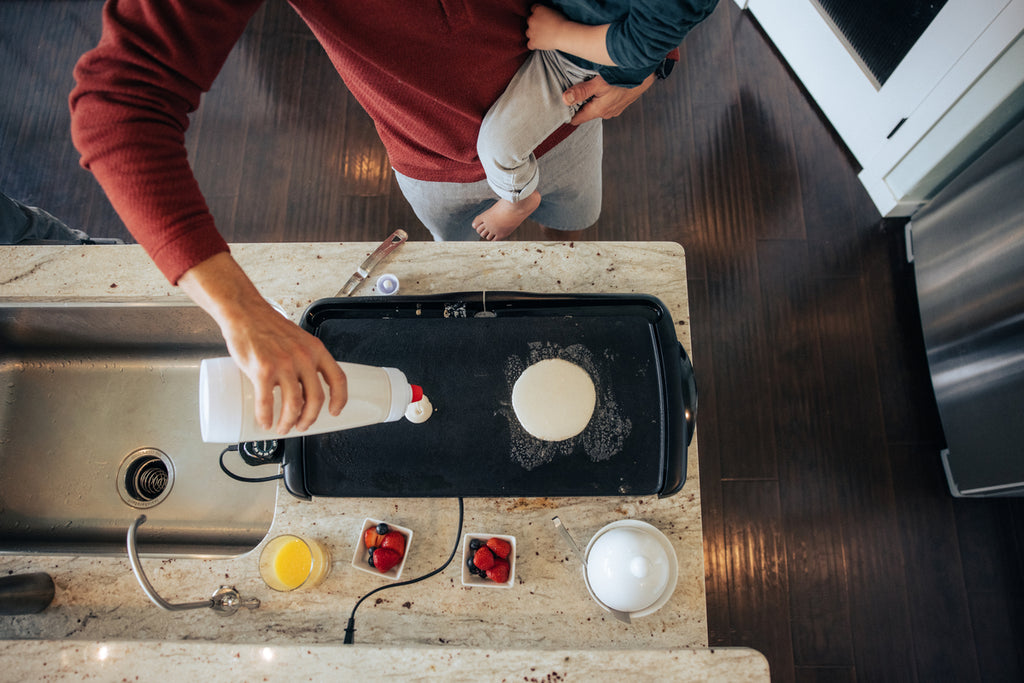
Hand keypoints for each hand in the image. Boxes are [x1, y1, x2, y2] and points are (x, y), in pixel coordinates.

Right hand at [178, 252, 346, 434]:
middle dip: (310, 418)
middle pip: (316, 398)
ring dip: (289, 422)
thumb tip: (304, 383)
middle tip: (302, 425)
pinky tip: (265, 422)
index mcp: (316, 350)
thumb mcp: (298, 339)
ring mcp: (283, 364)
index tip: (335, 412)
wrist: (244, 312)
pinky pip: (267, 402)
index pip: (338, 379)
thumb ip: (305, 358)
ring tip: (283, 428)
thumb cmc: (267, 326)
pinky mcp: (262, 370)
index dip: (339, 400)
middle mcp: (303, 358)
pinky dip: (266, 417)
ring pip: (294, 405)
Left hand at [526, 4, 569, 51]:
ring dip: (533, 34)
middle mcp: (532, 20)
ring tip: (542, 36)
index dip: (538, 14)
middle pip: (529, 21)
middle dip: (535, 24)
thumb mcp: (553, 12)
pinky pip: (529, 45)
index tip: (542, 17)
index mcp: (538, 10)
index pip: (533, 9)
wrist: (563, 34)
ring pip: (528, 33)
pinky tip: (538, 44)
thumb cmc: (562, 23)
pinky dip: (533, 45)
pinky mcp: (533, 42)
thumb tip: (545, 18)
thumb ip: (545, 13)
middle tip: (543, 27)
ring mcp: (531, 31)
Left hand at [564, 73, 655, 124]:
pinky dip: (600, 97)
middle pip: (586, 112)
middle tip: (566, 94)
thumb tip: (565, 100)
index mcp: (599, 111)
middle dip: (577, 106)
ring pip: (596, 106)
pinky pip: (605, 102)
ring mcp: (615, 109)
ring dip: (589, 100)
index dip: (566, 115)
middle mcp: (607, 113)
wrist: (647, 74)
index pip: (577, 119)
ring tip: (582, 89)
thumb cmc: (623, 77)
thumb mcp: (599, 83)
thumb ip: (581, 91)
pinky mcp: (621, 103)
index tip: (557, 110)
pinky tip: (599, 87)